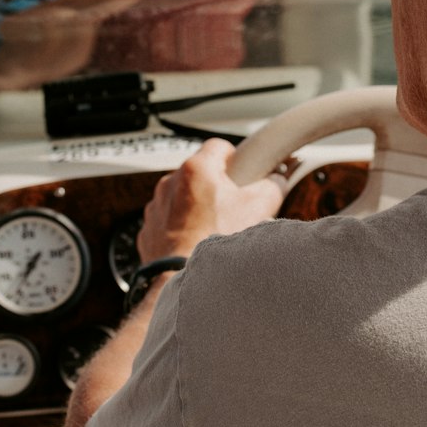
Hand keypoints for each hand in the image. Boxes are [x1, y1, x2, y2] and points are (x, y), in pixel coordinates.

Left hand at [138, 138, 285, 263]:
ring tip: (215, 229)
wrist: (183, 279)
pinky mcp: (149, 230)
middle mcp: (170, 183)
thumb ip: (273, 186)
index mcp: (196, 169)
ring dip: (197, 208)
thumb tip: (278, 180)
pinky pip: (169, 221)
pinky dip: (181, 229)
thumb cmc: (218, 241)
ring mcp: (156, 207)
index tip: (243, 174)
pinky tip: (196, 243)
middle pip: (200, 174)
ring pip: (183, 198)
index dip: (236, 158)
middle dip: (217, 187)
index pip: (219, 147)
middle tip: (234, 206)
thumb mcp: (259, 208)